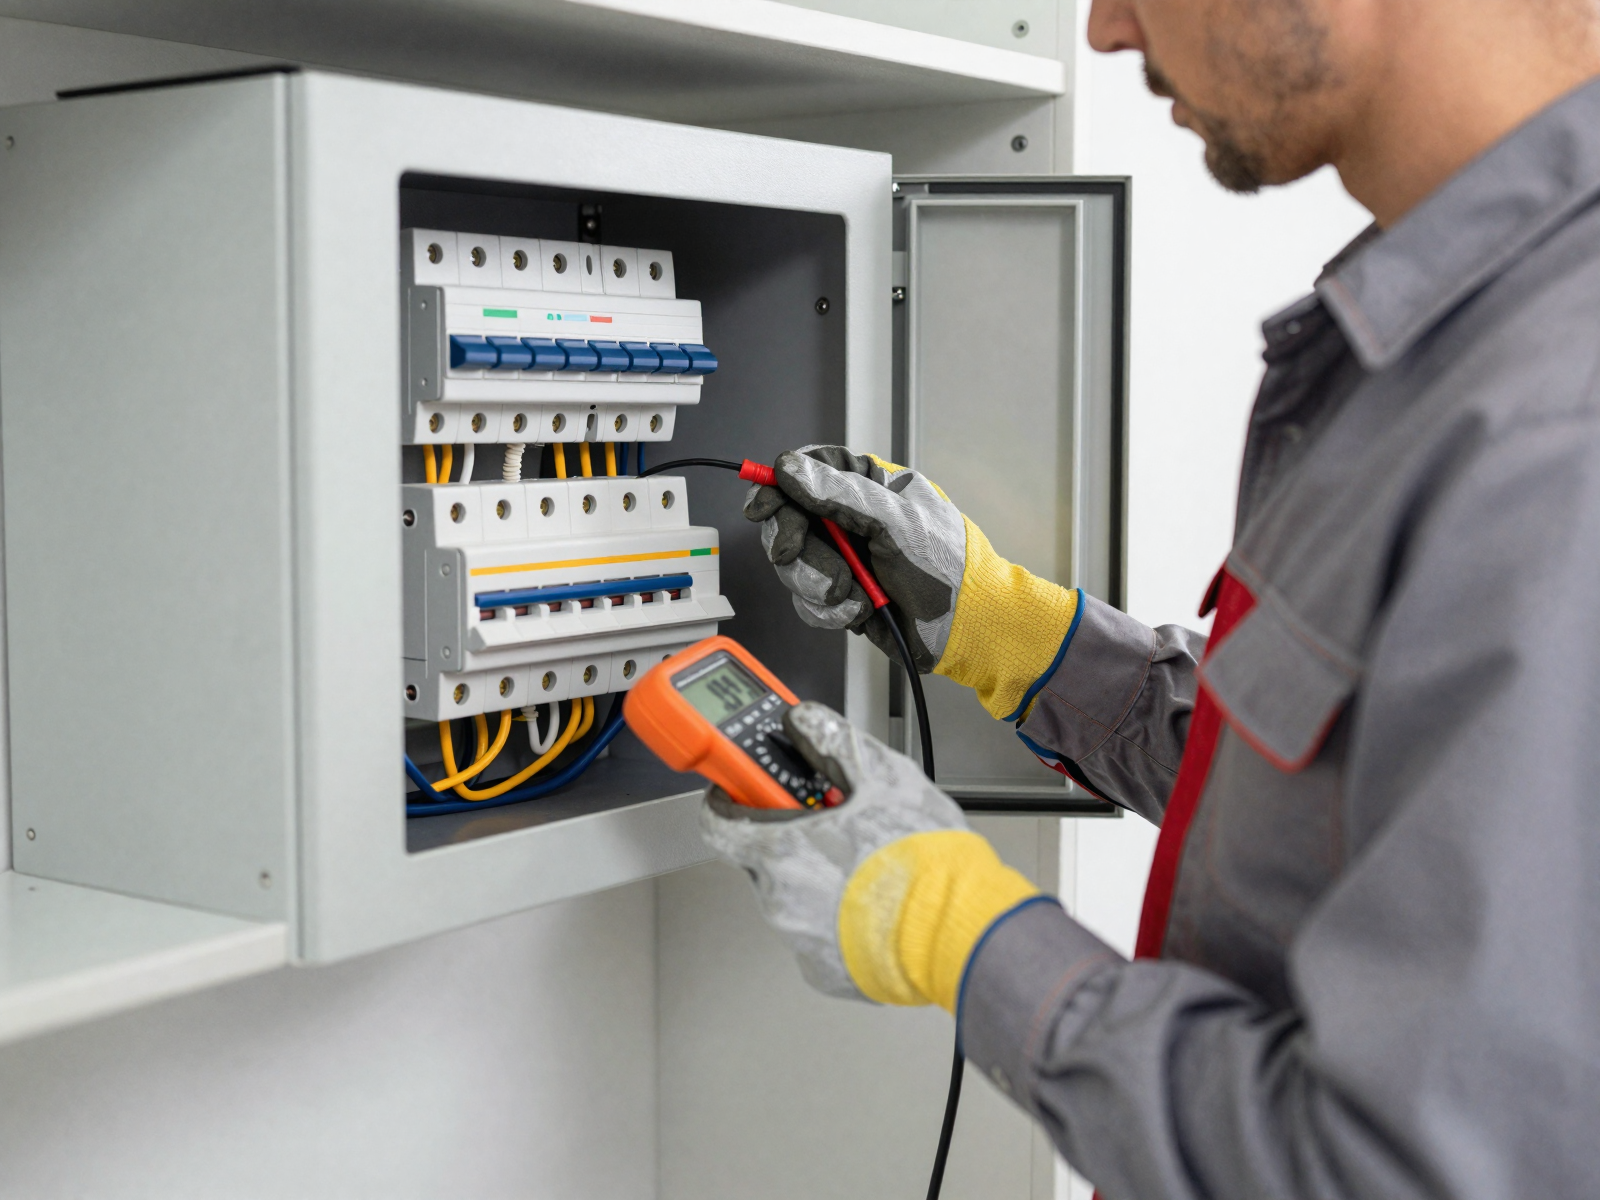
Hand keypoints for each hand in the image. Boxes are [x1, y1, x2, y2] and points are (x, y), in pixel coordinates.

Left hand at [700, 701, 1039, 1010]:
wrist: (961, 931)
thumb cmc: (924, 863)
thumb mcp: (883, 776)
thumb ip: (833, 741)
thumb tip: (804, 723)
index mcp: (782, 852)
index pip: (719, 825)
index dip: (728, 801)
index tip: (742, 791)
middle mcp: (781, 901)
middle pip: (766, 859)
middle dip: (794, 839)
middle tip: (835, 826)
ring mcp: (801, 940)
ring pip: (797, 897)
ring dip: (822, 878)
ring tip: (870, 866)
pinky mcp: (825, 971)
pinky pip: (820, 935)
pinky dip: (840, 918)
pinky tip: (876, 903)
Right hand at [743, 446, 962, 672]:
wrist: (965, 626)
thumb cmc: (947, 566)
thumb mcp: (895, 521)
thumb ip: (840, 494)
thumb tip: (790, 469)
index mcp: (869, 485)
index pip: (808, 471)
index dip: (777, 486)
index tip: (761, 506)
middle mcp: (851, 518)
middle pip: (789, 519)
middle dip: (793, 543)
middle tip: (793, 553)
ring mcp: (844, 558)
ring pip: (793, 564)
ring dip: (815, 582)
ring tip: (850, 592)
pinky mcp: (841, 595)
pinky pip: (807, 601)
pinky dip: (828, 610)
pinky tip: (858, 609)